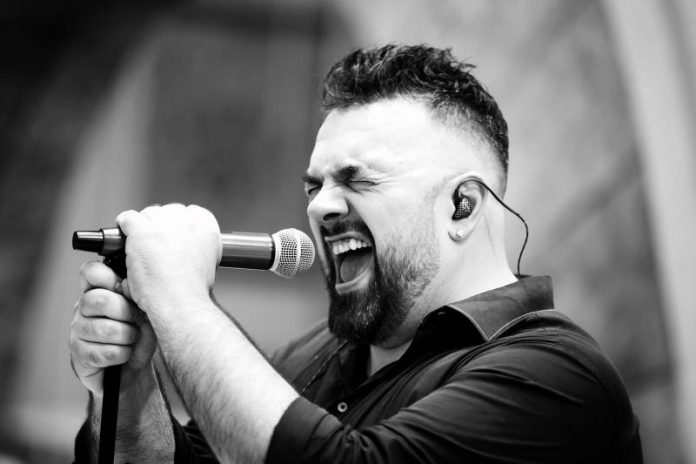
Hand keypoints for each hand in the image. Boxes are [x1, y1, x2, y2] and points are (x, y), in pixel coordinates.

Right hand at [69, 261, 156, 395]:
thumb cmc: (139, 335)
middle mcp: (83, 308)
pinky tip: (124, 354)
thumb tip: (126, 285)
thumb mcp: (145, 312)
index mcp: (98, 291)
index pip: (90, 271)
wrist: (134, 370)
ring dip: (127, 336)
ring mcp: (77, 331)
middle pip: (97, 299)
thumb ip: (136, 296)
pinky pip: (104, 353)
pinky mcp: (79, 355)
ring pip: (103, 329)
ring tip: (132, 339)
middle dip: (125, 311)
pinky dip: (122, 354)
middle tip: (136, 320)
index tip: (123, 287)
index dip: (106, 275)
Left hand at [115, 204, 221, 315]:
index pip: (188, 212)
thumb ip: (195, 243)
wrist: (181, 304)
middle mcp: (188, 220)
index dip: (177, 227)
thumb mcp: (206, 260)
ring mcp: (164, 225)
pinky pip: (128, 218)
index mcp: (206, 224)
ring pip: (148, 215)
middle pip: (167, 211)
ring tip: (143, 251)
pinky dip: (124, 227)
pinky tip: (126, 240)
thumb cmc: (192, 290)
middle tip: (156, 249)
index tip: (173, 241)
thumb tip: (180, 240)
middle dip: (160, 227)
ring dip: (143, 229)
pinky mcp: (143, 233)